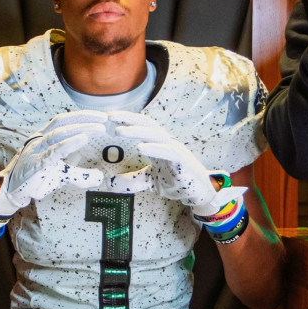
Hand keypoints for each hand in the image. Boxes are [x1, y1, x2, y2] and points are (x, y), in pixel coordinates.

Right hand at [0, 110, 107, 215]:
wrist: (12, 192)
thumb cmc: (36, 178)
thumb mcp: (60, 174)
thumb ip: (78, 174)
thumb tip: (99, 177)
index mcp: (44, 137)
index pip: (65, 120)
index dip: (82, 116)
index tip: (101, 116)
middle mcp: (39, 139)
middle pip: (63, 122)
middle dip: (85, 118)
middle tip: (104, 118)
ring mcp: (36, 150)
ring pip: (59, 133)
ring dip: (81, 129)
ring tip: (98, 128)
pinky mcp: (35, 163)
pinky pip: (53, 150)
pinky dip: (69, 143)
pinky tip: (82, 139)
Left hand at [109, 111, 244, 216]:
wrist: (199, 193)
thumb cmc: (176, 181)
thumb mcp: (149, 181)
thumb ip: (131, 180)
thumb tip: (109, 182)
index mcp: (158, 143)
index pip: (142, 125)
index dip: (127, 119)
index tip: (109, 116)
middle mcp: (166, 142)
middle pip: (147, 124)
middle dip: (129, 119)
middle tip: (110, 117)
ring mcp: (175, 150)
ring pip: (155, 135)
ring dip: (137, 131)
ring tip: (120, 131)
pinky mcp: (182, 161)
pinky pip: (168, 151)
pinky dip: (154, 148)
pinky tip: (140, 147)